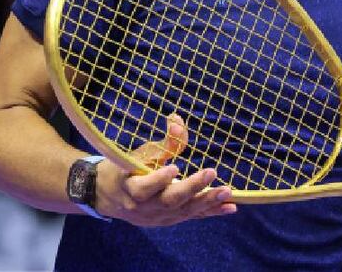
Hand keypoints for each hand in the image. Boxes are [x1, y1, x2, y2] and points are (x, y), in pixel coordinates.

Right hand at [93, 113, 236, 226]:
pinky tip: (230, 208)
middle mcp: (144, 208)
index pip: (144, 188)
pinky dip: (211, 212)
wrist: (110, 197)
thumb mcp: (139, 154)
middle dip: (191, 188)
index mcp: (131, 188)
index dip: (158, 180)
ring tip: (227, 192)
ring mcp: (157, 217)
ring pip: (183, 211)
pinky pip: (191, 216)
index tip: (175, 167)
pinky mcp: (169, 220)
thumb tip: (178, 121)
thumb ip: (162, 143)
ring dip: (207, 201)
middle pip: (169, 200)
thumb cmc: (125, 170)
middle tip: (211, 173)